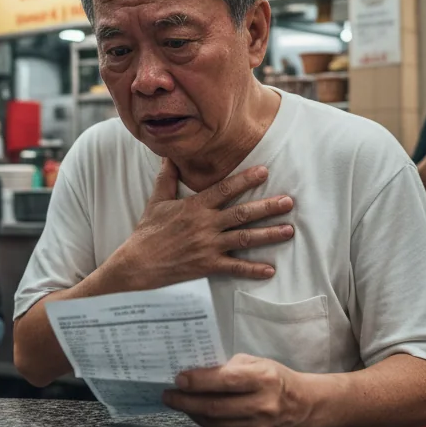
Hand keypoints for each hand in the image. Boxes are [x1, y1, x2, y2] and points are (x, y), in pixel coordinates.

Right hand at [117, 160, 294, 286]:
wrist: (136, 263)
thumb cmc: (147, 232)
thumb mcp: (156, 201)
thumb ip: (167, 179)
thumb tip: (168, 156)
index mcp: (195, 207)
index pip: (224, 189)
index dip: (245, 180)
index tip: (264, 171)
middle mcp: (205, 225)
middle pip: (242, 214)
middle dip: (267, 207)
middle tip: (289, 202)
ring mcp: (207, 246)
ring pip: (244, 238)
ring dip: (268, 234)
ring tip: (289, 230)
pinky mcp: (207, 265)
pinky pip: (234, 267)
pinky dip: (252, 269)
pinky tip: (270, 270)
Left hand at [163, 353, 310, 426]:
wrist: (303, 407)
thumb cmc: (274, 379)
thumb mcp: (256, 363)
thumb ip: (227, 367)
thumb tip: (194, 372)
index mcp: (264, 380)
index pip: (226, 381)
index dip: (199, 381)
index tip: (178, 379)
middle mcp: (263, 406)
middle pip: (215, 407)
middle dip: (186, 401)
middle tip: (168, 395)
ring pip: (215, 423)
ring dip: (192, 413)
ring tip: (178, 402)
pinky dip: (205, 422)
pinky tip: (196, 413)